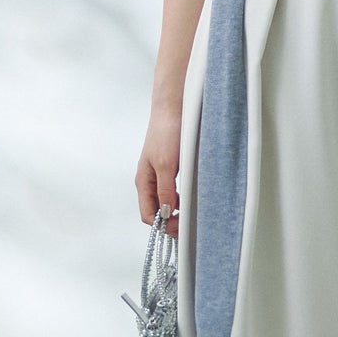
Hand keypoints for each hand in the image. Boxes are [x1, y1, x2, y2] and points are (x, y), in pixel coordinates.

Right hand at [136, 104, 182, 236]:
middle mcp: (151, 181)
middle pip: (157, 211)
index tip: (180, 228)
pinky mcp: (172, 168)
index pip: (148, 215)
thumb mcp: (166, 165)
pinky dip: (183, 198)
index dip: (162, 225)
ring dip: (177, 210)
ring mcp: (161, 175)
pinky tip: (193, 197)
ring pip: (167, 202)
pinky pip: (175, 190)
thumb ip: (164, 190)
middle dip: (171, 221)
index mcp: (144, 182)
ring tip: (192, 213)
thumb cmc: (166, 132)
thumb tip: (165, 214)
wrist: (174, 108)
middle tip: (189, 224)